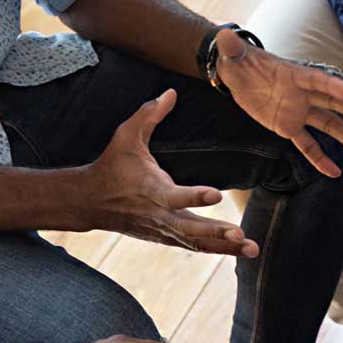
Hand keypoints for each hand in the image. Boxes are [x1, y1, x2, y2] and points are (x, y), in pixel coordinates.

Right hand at [85, 89, 259, 256]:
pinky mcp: (165, 237)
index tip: (216, 194)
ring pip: (196, 242)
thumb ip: (148, 114)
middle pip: (190, 229)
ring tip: (252, 249)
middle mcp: (158, 214)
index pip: (175, 196)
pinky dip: (216, 249)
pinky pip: (194, 246)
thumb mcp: (125, 136)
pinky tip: (239, 250)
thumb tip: (171, 92)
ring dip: (224, 247)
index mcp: (150, 190)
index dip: (195, 196)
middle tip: (240, 235)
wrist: (90, 202)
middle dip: (215, 233)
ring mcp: (162, 230)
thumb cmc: (112, 165)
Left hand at [215, 29, 342, 177]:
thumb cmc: (239, 62)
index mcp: (293, 74)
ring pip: (328, 126)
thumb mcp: (232, 54)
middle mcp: (302, 93)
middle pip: (333, 103)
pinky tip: (334, 172)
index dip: (331, 85)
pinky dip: (319, 159)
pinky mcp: (290, 126)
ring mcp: (299, 111)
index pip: (315, 80)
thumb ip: (232, 48)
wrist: (237, 75)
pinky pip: (307, 145)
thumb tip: (224, 37)